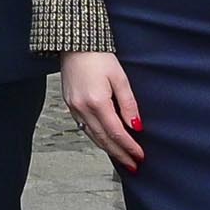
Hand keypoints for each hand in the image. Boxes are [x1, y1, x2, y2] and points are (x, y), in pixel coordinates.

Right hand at [61, 49, 141, 171]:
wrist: (74, 44)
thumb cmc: (99, 57)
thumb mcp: (120, 79)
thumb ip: (129, 104)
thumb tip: (136, 126)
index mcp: (97, 102)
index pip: (116, 132)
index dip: (129, 146)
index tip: (140, 156)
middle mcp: (82, 108)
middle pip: (103, 139)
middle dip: (119, 153)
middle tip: (133, 166)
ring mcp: (73, 108)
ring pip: (92, 135)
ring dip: (108, 149)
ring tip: (122, 158)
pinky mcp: (69, 104)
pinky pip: (84, 127)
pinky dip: (96, 137)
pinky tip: (105, 141)